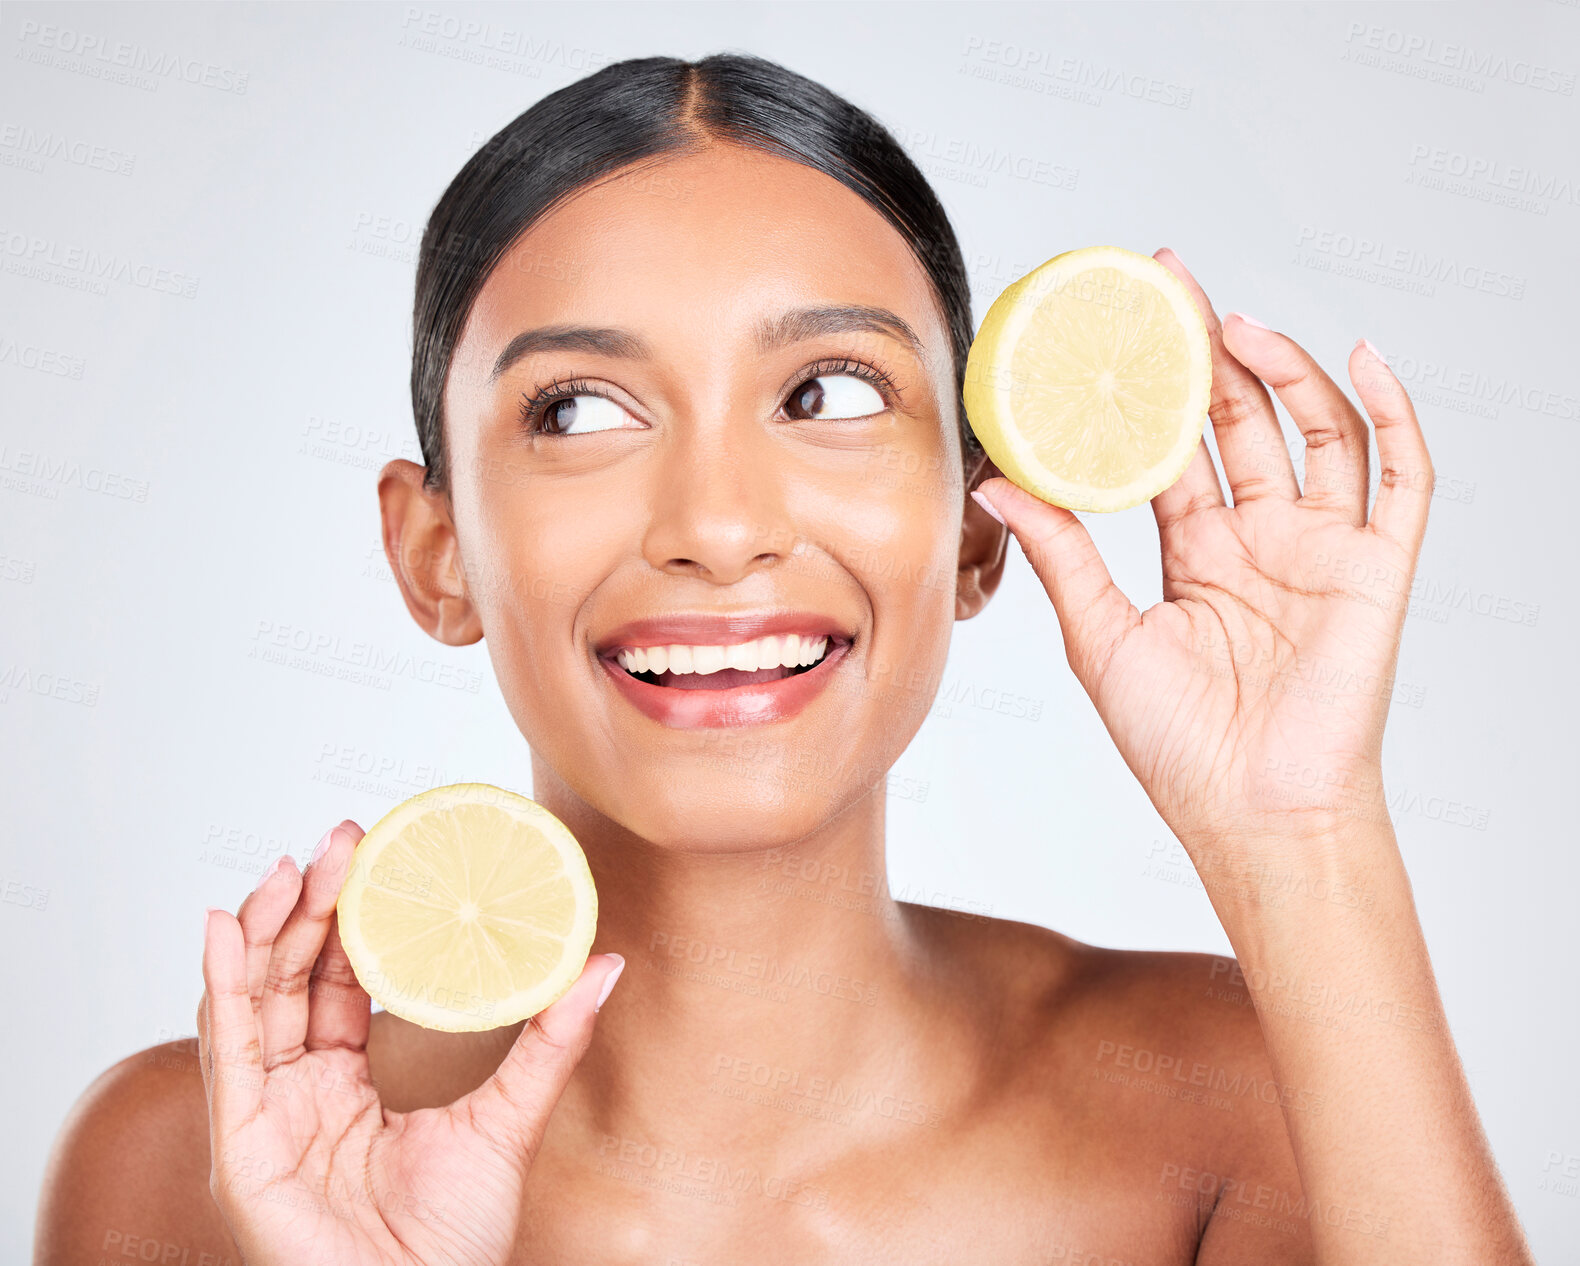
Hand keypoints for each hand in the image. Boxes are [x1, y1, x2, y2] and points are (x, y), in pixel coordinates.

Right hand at [197, 821, 624, 1265]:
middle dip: (306, 906)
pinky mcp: (243, 1143)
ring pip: (252, 1001)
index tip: (371, 854)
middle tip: (337, 840)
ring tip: (289, 865)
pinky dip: (220, 986)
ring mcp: (266, 1117)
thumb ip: (550, 1042)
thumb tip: (605, 964)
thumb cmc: (452, 1242)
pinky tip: (223, 928)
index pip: (337, 984)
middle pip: (289, 980)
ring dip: (265, 928)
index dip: (347, 920)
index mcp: (347, 1088)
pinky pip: (228, 1052)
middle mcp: (299, 1095)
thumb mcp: (509, 1119)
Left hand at [973, 248, 1432, 855]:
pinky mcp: (1377, 565)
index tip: (1118, 322)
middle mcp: (1257, 536)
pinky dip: (1392, 412)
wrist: (1253, 815)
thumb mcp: (1103, 639)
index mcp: (1193, 549)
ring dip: (1281, 370)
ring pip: (1314, 430)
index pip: (1172, 443)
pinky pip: (1401, 476)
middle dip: (1205, 349)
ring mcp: (1320, 546)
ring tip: (1232, 327)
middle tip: (1168, 283)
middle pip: (1236, 418)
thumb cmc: (1182, 746)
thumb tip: (996, 485)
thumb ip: (1062, 555)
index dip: (1149, 384)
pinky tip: (1361, 359)